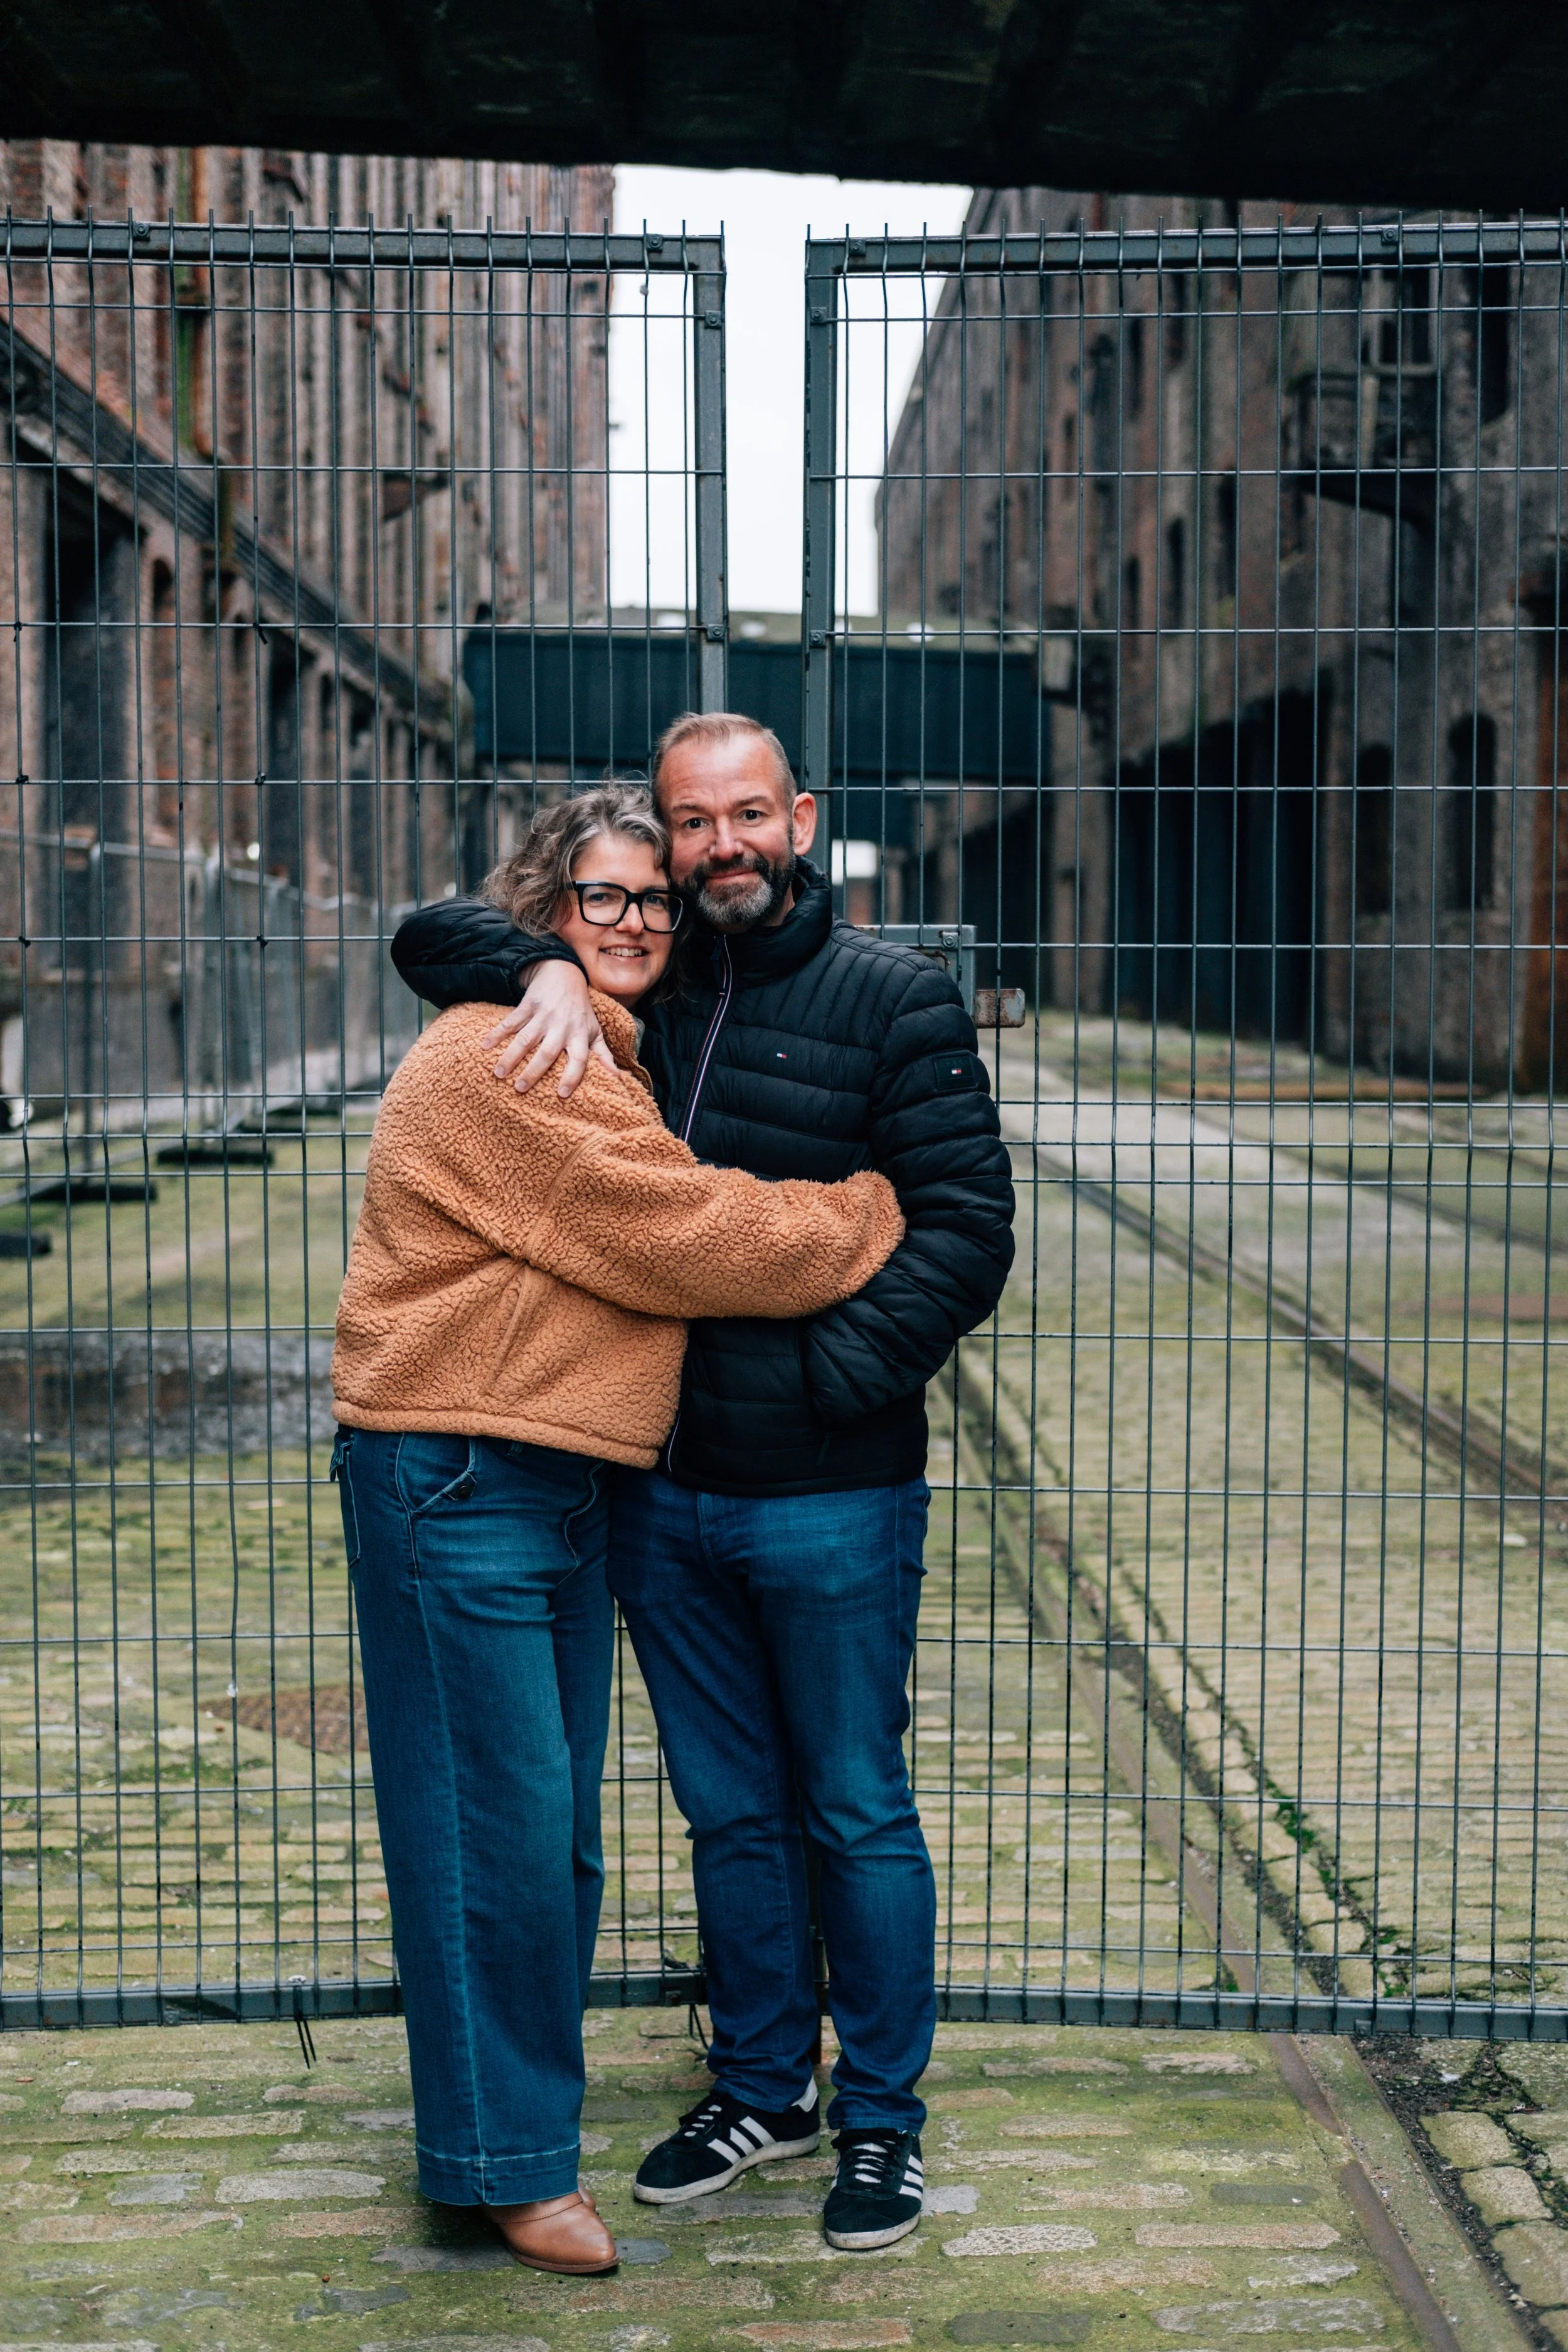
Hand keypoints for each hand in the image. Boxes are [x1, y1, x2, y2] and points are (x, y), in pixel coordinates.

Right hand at [482, 961, 611, 1095]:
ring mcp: (543, 1016)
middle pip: (547, 1052)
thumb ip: (603, 1055)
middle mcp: (562, 1027)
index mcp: (580, 1035)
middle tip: (519, 1089)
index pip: (580, 1059)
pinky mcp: (527, 1006)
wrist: (564, 975)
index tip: (562, 1094)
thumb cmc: (581, 1011)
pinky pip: (510, 1022)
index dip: (573, 1076)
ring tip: (498, 1074)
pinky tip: (484, 1046)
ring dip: (510, 1056)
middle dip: (533, 1071)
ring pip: (525, 1038)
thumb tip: (618, 1078)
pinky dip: (496, 1034)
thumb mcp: (595, 1031)